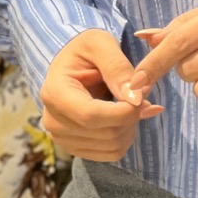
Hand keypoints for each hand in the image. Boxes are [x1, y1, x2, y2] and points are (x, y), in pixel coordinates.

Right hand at [40, 29, 163, 160]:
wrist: (72, 64)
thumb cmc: (86, 49)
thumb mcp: (101, 43)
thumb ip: (118, 67)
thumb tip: (135, 98)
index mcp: (54, 93)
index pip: (91, 115)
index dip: (124, 112)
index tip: (144, 96)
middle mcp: (53, 121)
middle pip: (105, 134)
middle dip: (132, 116)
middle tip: (142, 94)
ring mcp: (62, 138)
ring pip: (112, 147)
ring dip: (132, 126)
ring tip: (131, 102)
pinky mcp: (76, 147)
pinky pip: (111, 154)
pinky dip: (126, 136)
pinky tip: (126, 116)